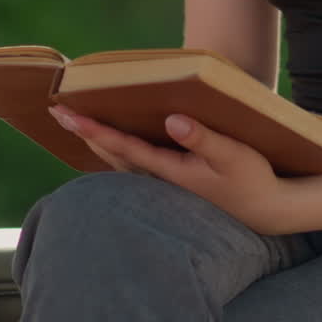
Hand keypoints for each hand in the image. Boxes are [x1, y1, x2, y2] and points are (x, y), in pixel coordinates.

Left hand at [48, 105, 292, 235]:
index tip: (68, 115)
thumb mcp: (233, 155)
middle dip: (84, 131)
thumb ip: (202, 138)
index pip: (123, 146)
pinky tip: (109, 143)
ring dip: (95, 141)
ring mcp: (164, 184)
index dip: (94, 129)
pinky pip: (132, 164)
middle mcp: (160, 179)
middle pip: (111, 153)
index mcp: (169, 170)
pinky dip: (114, 150)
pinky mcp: (172, 183)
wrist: (265, 210)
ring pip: (119, 161)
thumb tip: (172, 120)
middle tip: (56, 111)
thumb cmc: (251, 179)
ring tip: (74, 122)